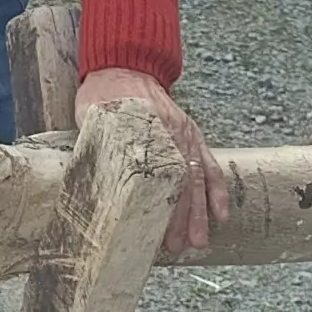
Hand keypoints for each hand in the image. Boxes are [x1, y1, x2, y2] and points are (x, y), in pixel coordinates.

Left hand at [76, 67, 230, 254]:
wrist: (125, 64)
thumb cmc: (104, 93)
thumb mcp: (91, 113)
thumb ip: (95, 141)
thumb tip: (90, 175)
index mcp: (148, 131)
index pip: (160, 176)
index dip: (162, 206)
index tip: (159, 231)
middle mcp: (173, 135)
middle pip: (182, 182)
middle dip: (183, 218)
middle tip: (180, 246)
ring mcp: (186, 135)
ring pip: (198, 178)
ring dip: (201, 211)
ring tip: (200, 241)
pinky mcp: (192, 135)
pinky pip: (210, 164)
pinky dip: (217, 189)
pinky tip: (222, 213)